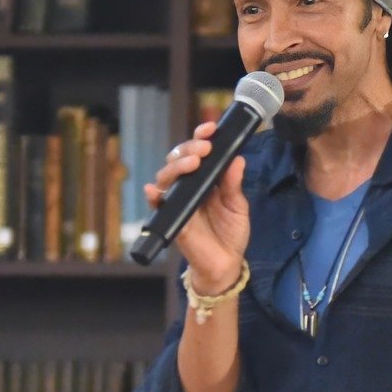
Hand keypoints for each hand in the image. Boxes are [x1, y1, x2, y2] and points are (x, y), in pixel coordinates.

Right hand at [146, 121, 249, 291]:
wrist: (226, 263)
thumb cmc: (231, 233)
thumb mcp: (238, 206)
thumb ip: (234, 184)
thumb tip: (237, 158)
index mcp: (205, 179)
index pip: (197, 152)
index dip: (200, 137)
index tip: (210, 128)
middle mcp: (188, 186)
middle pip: (178, 159)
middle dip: (189, 149)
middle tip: (204, 149)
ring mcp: (178, 201)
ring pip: (166, 177)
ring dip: (176, 166)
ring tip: (192, 164)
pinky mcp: (172, 219)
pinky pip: (158, 205)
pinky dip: (153, 196)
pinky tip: (154, 190)